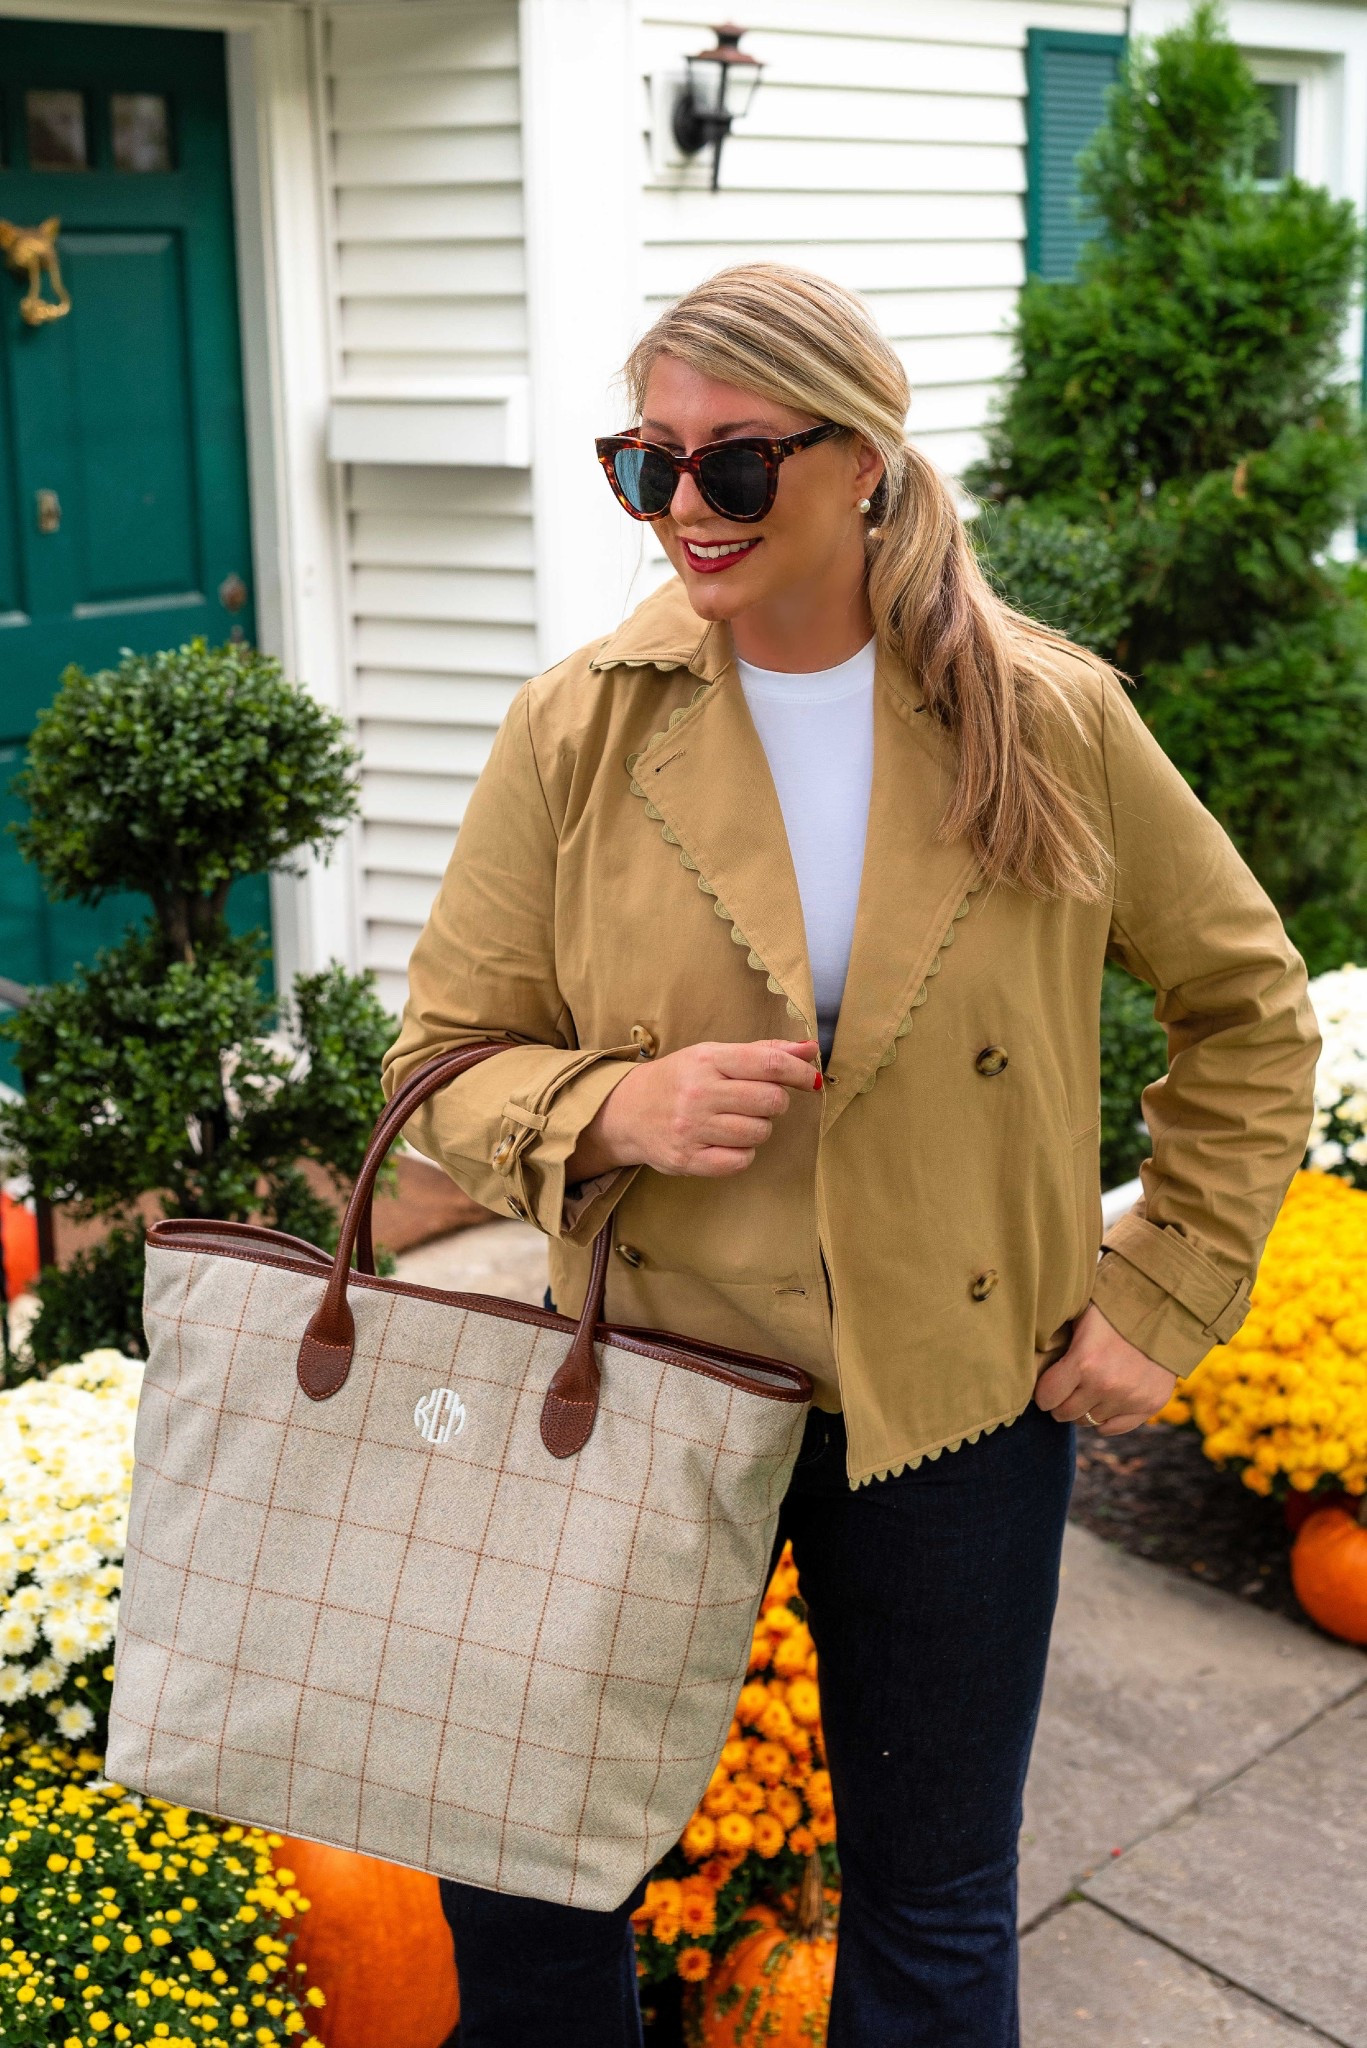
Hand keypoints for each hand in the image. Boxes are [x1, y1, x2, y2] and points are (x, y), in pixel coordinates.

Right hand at [568, 1039, 821, 1180]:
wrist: (626, 1112)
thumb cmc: (679, 1080)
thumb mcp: (713, 1056)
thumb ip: (762, 1052)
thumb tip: (809, 1048)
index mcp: (706, 1060)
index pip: (768, 1063)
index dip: (798, 1072)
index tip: (810, 1079)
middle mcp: (698, 1092)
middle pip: (770, 1100)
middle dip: (776, 1102)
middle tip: (761, 1101)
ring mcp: (691, 1128)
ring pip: (759, 1132)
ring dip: (759, 1128)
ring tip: (739, 1120)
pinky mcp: (687, 1160)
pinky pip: (741, 1160)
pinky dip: (743, 1153)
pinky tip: (728, 1141)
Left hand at [1034, 1301, 1177, 1435]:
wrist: (1164, 1309)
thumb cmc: (1113, 1308)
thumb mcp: (1080, 1317)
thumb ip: (1058, 1341)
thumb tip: (1031, 1358)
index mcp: (1084, 1361)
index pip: (1046, 1398)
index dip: (1044, 1391)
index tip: (1049, 1383)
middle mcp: (1106, 1385)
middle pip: (1065, 1414)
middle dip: (1061, 1402)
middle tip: (1067, 1388)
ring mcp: (1129, 1398)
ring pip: (1089, 1421)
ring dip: (1085, 1408)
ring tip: (1089, 1388)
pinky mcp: (1150, 1405)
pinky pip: (1114, 1428)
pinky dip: (1106, 1420)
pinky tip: (1105, 1403)